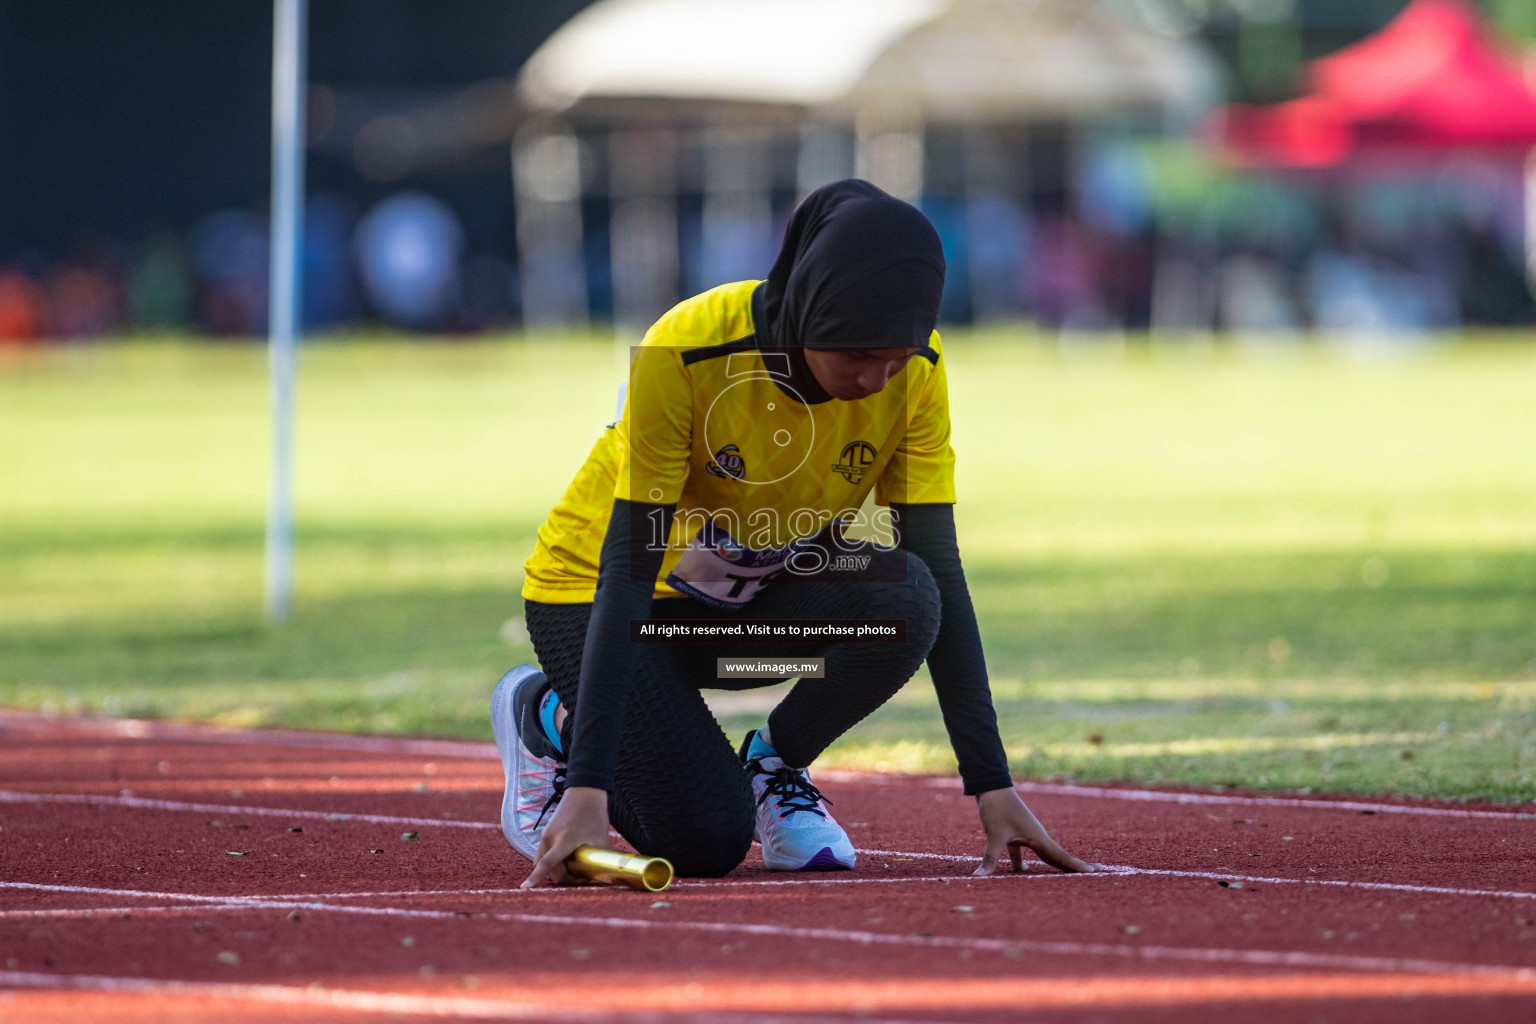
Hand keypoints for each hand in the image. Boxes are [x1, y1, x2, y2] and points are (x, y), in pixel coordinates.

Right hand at [521, 786, 611, 888]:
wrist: (585, 792)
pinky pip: (542, 854)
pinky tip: (565, 861)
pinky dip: (549, 862)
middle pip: (549, 869)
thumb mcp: (600, 840)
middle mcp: (549, 838)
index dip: (535, 877)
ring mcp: (545, 835)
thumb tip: (599, 876)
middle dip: (563, 878)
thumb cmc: (594, 815)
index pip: (546, 864)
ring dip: (554, 870)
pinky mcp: (545, 833)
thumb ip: (597, 860)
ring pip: (542, 862)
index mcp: (563, 840)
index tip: (525, 888)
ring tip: (574, 869)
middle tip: (581, 877)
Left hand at [973, 787, 1097, 874]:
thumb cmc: (997, 808)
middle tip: (1095, 872)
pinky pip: (1022, 853)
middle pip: (1058, 856)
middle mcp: (1036, 837)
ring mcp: (1025, 835)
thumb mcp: (995, 834)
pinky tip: (1022, 872)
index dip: (1077, 866)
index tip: (1095, 871)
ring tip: (1063, 876)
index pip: (1061, 856)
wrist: (990, 786)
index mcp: (1038, 837)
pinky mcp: (1013, 835)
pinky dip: (1022, 864)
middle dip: (1073, 866)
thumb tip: (980, 877)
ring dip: (1052, 865)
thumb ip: (991, 858)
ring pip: (1042, 855)